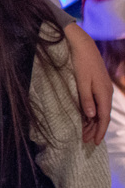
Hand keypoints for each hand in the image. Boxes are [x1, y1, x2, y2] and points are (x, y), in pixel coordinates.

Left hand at [64, 23, 112, 143]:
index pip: (104, 117)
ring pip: (99, 110)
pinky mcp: (97, 85)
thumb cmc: (81, 62)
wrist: (83, 45)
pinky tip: (85, 118)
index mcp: (104, 93)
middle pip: (102, 116)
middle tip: (85, 141)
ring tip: (83, 133)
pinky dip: (91, 113)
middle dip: (95, 129)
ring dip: (92, 122)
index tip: (94, 142)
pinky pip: (96, 103)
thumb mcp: (81, 81)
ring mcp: (102, 89)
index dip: (99, 131)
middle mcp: (105, 93)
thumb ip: (86, 99)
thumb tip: (91, 116)